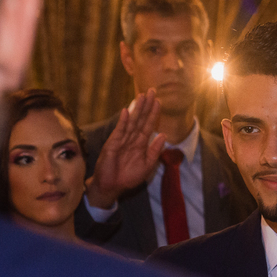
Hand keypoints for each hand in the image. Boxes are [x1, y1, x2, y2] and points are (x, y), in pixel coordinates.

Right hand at [84, 90, 164, 208]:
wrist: (112, 186)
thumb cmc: (129, 177)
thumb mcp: (147, 164)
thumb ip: (155, 150)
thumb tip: (164, 135)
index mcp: (140, 143)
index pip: (148, 125)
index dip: (153, 113)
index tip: (159, 101)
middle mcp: (131, 139)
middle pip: (140, 119)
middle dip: (146, 105)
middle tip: (151, 90)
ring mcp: (121, 140)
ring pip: (131, 122)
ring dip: (136, 109)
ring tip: (141, 96)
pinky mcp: (112, 145)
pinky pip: (119, 132)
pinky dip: (123, 122)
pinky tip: (126, 112)